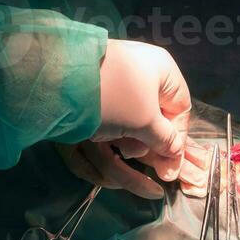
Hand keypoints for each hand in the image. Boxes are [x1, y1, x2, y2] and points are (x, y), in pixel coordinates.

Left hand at [64, 40, 190, 198]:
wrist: (59, 80)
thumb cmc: (114, 97)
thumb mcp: (146, 122)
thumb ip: (165, 139)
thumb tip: (176, 153)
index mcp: (161, 71)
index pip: (181, 109)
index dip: (177, 139)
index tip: (169, 168)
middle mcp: (141, 74)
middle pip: (155, 119)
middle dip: (146, 142)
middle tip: (131, 152)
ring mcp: (116, 83)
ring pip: (131, 123)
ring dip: (125, 141)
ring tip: (112, 144)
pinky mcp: (94, 94)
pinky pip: (109, 120)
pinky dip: (107, 134)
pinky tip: (99, 139)